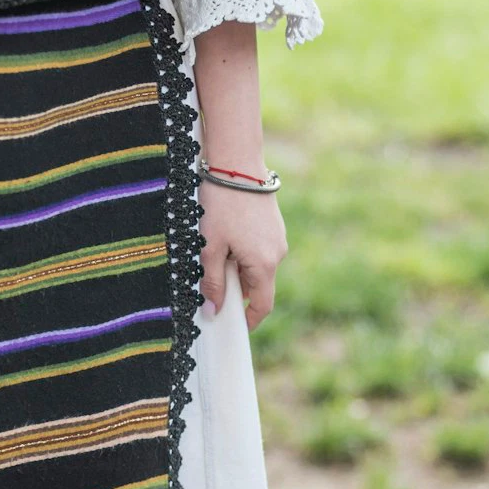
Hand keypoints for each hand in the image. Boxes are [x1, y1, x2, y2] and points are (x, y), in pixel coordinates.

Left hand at [199, 181, 286, 329]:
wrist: (236, 163)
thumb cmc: (221, 205)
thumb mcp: (210, 247)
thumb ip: (213, 281)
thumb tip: (213, 309)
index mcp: (264, 264)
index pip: (262, 305)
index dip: (249, 319)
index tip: (234, 326)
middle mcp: (277, 253)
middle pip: (259, 285)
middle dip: (238, 290)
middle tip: (212, 283)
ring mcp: (278, 237)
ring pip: (258, 266)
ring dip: (239, 268)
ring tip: (215, 250)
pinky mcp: (274, 224)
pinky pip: (260, 249)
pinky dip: (244, 252)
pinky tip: (225, 235)